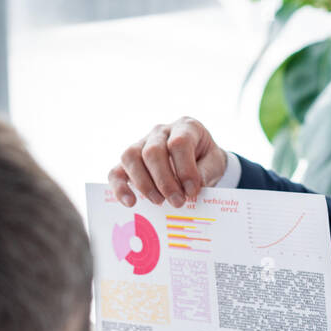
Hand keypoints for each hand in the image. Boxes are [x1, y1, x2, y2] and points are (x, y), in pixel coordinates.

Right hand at [108, 117, 227, 208]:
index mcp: (185, 127)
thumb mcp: (214, 164)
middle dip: (164, 181)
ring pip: (131, 157)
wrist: (198, 160)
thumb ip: (205, 172)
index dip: (185, 169)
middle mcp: (160, 132)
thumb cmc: (205, 161)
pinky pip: (116, 172)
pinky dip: (120, 188)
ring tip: (158, 202)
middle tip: (177, 202)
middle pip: (152, 152)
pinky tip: (131, 203)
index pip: (179, 143)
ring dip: (143, 184)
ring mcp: (141, 144)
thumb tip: (191, 187)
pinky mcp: (129, 162)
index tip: (192, 192)